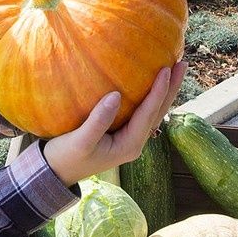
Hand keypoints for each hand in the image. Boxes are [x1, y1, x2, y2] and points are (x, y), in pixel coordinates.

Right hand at [42, 61, 187, 186]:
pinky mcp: (120, 133)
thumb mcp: (80, 141)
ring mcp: (129, 138)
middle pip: (158, 111)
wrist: (55, 172)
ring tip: (172, 69)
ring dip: (163, 91)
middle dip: (171, 88)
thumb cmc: (65, 158)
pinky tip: (147, 82)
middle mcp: (135, 142)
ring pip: (152, 111)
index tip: (165, 68)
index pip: (149, 113)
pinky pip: (140, 112)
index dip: (159, 90)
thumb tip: (116, 95)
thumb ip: (98, 120)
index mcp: (130, 145)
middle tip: (182, 63)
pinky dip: (148, 96)